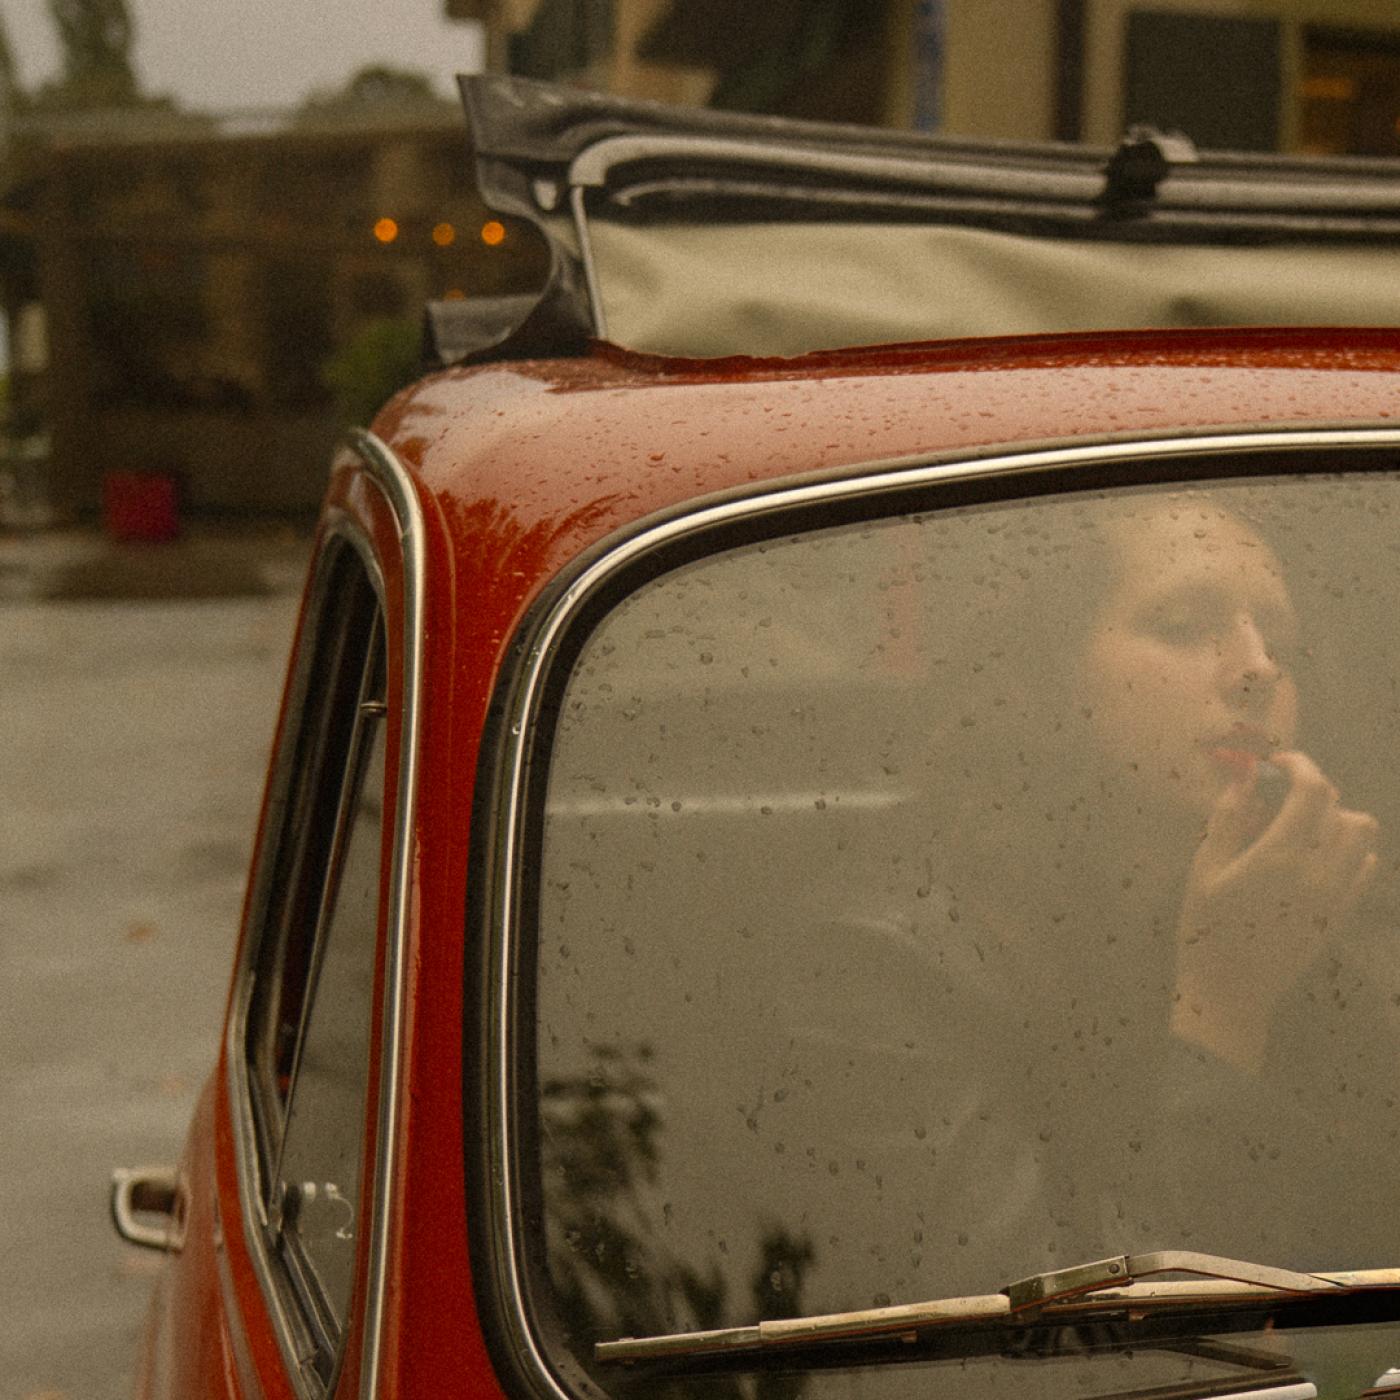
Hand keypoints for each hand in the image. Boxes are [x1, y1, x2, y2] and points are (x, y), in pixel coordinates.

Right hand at [1170, 751, 1379, 1073]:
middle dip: (1311, 789)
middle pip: (1337, 807)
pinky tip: (1320, 854)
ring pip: (1361, 834)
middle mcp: (1318, 870)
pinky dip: (1351, 848)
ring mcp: (1336, 894)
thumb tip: (1245, 777)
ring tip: (1303, 825)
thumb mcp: (1204, 869)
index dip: (1299, 765)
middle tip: (1280, 796)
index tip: (1278, 763)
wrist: (1230, 993)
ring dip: (1336, 817)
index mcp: (1279, 856)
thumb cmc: (1205, 929)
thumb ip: (1227, 819)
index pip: (1311, 790)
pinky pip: (1366, 867)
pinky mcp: (1341, 914)